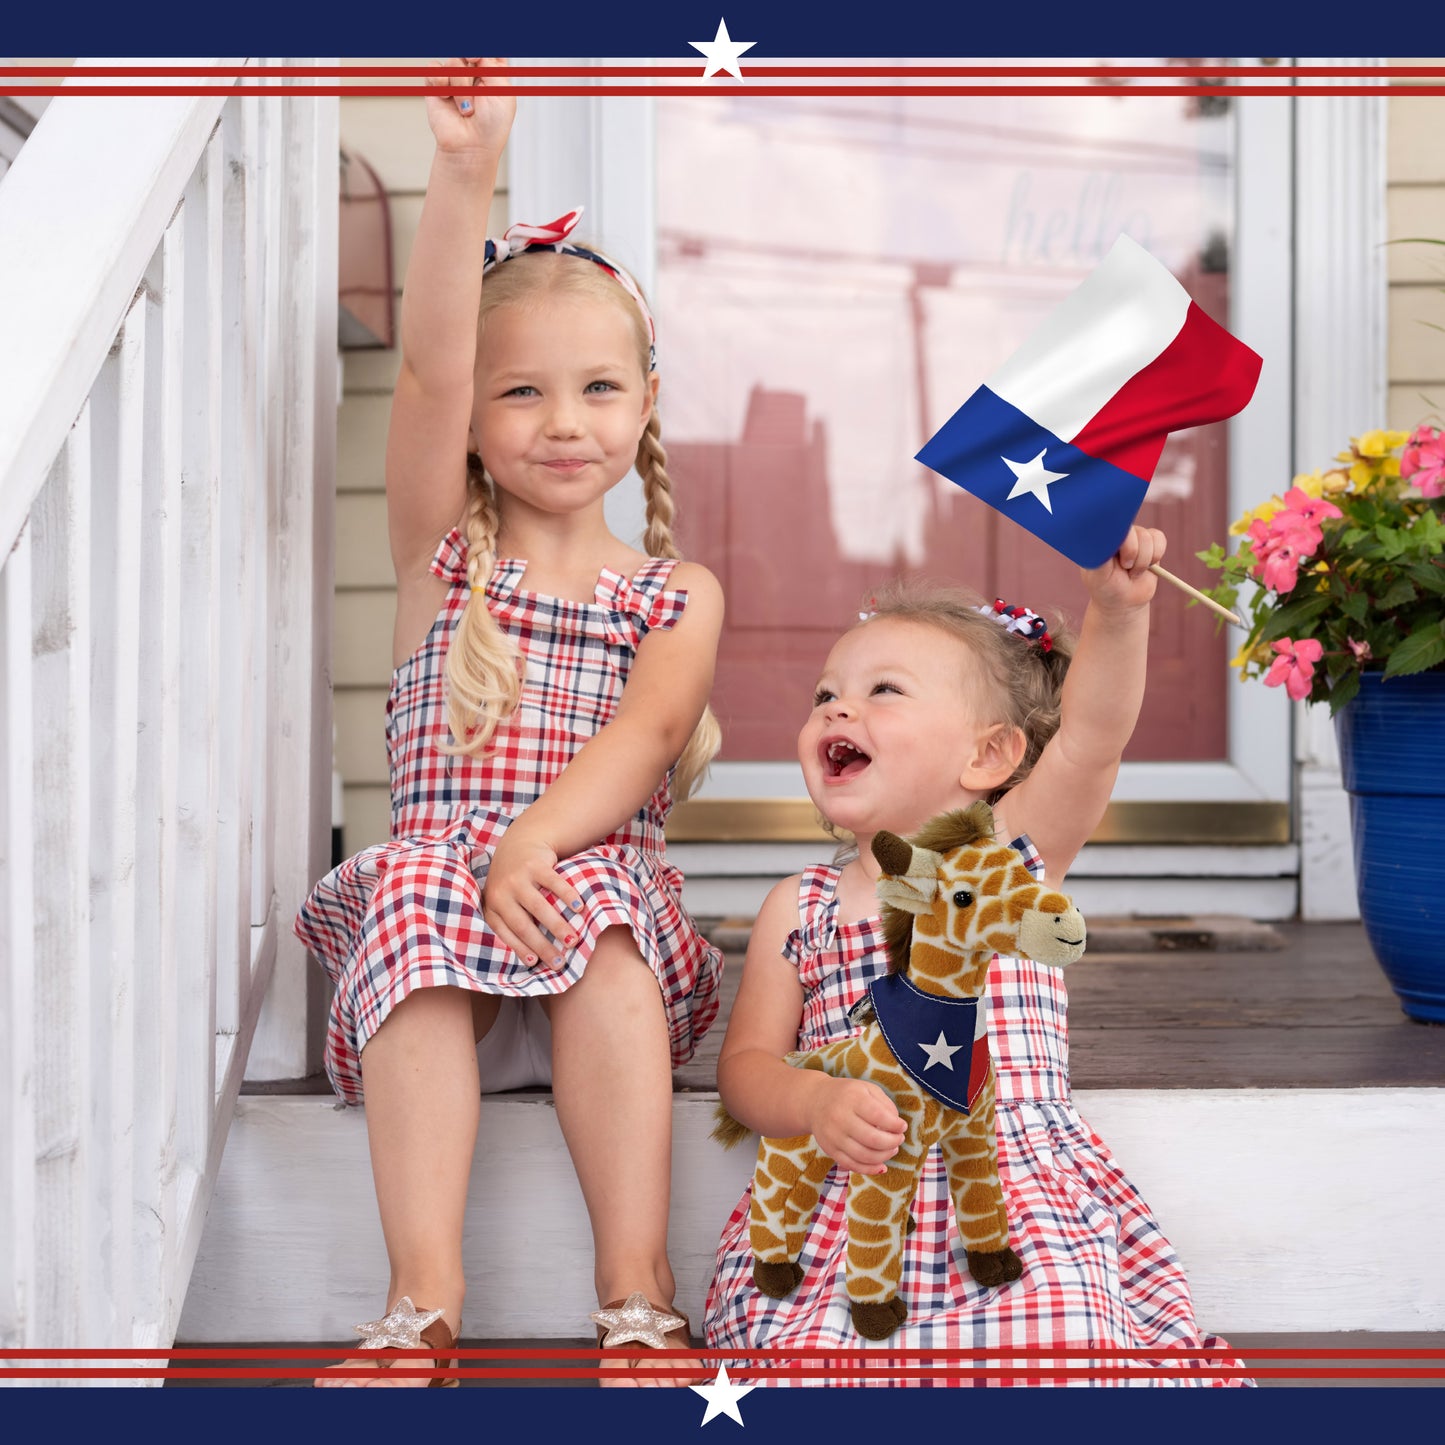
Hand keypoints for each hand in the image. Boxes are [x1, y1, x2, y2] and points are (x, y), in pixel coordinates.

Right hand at [424, 57, 515, 158]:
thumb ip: (493, 66)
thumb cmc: (491, 127)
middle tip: (472, 61)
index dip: (483, 49)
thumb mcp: (504, 93)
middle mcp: (474, 72)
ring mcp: (454, 78)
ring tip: (466, 108)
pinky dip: (440, 82)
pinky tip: (446, 97)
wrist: (471, 148)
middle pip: (468, 51)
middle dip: (471, 55)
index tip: (481, 56)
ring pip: (454, 62)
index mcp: (493, 72)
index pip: (488, 50)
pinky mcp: (436, 86)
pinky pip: (434, 69)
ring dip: (461, 86)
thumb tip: (475, 52)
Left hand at [482, 827, 583, 969]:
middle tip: (560, 962)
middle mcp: (501, 892)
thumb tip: (531, 960)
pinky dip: (567, 896)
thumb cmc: (514, 882)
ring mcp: (517, 877)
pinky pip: (553, 883)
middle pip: (523, 925)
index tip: (535, 964)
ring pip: (539, 907)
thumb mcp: (504, 900)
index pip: (505, 933)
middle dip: (542, 946)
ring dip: (557, 925)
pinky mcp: (534, 864)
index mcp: (492, 906)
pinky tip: (579, 908)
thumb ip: (511, 922)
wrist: (518, 843)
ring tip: (573, 940)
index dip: (520, 949)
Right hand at [812, 1077, 906, 1175]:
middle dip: (892, 1142)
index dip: (895, 1125)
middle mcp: (840, 1117)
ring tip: (892, 1149)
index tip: (903, 1126)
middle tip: (899, 1139)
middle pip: (872, 1139)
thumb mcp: (866, 1089)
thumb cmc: (847, 1095)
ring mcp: (833, 1136)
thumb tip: (897, 1126)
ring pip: (864, 1155)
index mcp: (852, 1099)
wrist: (814, 1101)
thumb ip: (885, 1104)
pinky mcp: (830, 1150)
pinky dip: (870, 1169)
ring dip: (884, 1156)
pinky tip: (881, 1165)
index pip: (879, 1116)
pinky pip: (852, 1165)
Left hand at [1080, 524, 1166, 612]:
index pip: (1112, 524)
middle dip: (1132, 554)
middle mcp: (1117, 532)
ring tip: (1132, 571)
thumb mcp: (1098, 574)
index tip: (1120, 558)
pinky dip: (1155, 555)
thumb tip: (1107, 536)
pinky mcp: (1151, 541)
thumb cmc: (1106, 587)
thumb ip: (1101, 555)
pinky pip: (1159, 538)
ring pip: (1147, 537)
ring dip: (1142, 561)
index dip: (1121, 540)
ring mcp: (1134, 536)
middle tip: (1124, 567)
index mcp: (1101, 536)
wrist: (1123, 601)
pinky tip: (1147, 566)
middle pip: (1132, 530)